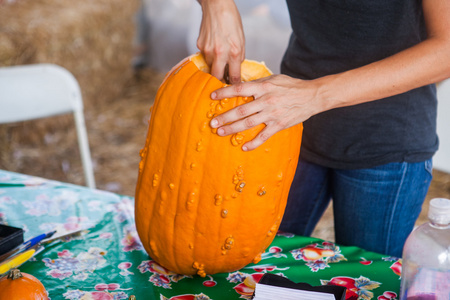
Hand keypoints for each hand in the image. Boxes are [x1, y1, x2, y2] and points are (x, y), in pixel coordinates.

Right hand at [197, 0, 244, 83]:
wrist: (217, 5)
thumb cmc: (231, 21)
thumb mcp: (241, 40)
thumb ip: (238, 57)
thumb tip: (234, 70)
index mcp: (234, 52)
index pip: (234, 77)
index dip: (234, 85)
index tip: (233, 88)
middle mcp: (220, 53)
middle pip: (217, 77)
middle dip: (219, 81)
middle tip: (222, 83)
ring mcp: (208, 50)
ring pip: (210, 67)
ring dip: (214, 67)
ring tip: (218, 59)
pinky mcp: (200, 46)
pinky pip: (204, 57)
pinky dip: (209, 56)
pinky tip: (213, 47)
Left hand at [209, 75, 325, 149]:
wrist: (312, 96)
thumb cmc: (291, 86)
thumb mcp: (273, 79)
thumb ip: (257, 84)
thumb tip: (241, 86)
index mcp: (263, 87)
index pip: (239, 89)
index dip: (224, 92)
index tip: (212, 96)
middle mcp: (266, 101)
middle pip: (241, 110)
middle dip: (225, 117)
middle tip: (212, 123)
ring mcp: (272, 114)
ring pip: (248, 123)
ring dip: (233, 129)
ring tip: (221, 132)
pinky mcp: (279, 125)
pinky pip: (264, 136)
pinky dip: (254, 143)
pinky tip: (244, 147)